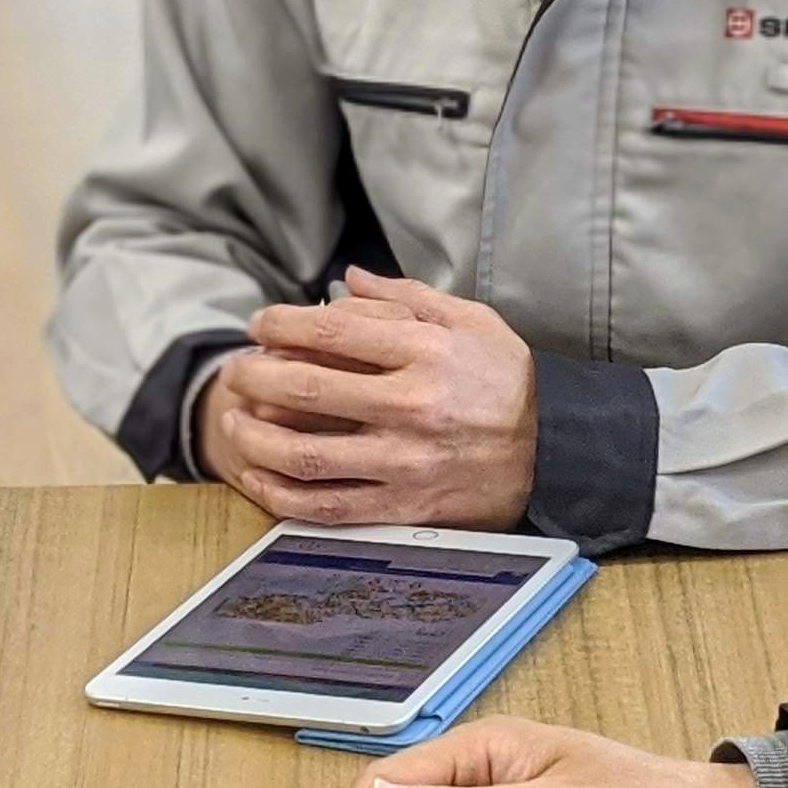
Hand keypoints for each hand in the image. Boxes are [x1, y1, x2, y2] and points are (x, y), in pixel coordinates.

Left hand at [205, 268, 537, 528]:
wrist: (553, 451)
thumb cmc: (506, 381)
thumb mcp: (471, 321)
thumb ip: (407, 298)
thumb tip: (349, 280)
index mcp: (427, 353)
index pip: (333, 333)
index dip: (282, 324)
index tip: (258, 324)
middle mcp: (413, 407)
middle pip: (309, 390)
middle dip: (257, 376)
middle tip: (237, 370)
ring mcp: (406, 463)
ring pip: (307, 455)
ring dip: (256, 438)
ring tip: (234, 421)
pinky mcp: (404, 506)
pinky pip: (328, 508)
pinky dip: (281, 495)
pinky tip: (257, 476)